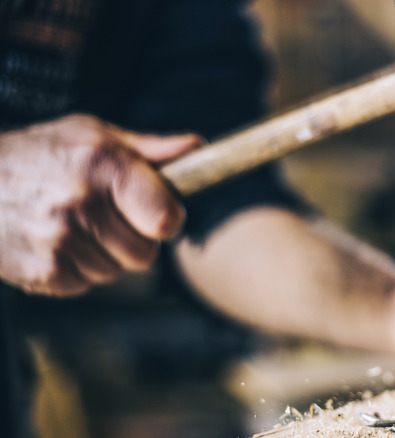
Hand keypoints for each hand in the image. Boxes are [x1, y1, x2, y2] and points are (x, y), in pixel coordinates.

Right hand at [0, 114, 200, 295]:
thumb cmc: (40, 155)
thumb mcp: (94, 136)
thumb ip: (150, 150)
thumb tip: (198, 148)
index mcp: (104, 165)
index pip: (166, 220)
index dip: (168, 220)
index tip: (158, 213)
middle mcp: (81, 204)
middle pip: (146, 254)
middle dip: (135, 239)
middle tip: (109, 218)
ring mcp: (59, 241)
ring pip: (116, 272)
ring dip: (105, 255)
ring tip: (76, 226)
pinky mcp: (43, 272)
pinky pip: (86, 284)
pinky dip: (77, 269)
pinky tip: (56, 242)